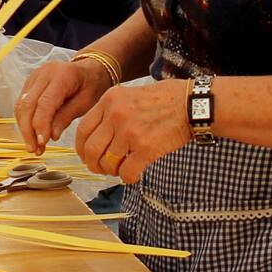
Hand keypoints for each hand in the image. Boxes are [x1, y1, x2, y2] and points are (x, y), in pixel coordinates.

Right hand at [15, 59, 110, 150]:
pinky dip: (24, 120)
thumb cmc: (91, 85)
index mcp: (61, 76)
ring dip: (24, 127)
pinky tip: (31, 134)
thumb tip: (52, 136)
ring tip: (33, 146)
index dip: (40, 125)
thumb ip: (67, 117)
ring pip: (21, 105)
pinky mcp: (30, 82)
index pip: (44, 103)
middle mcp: (43, 74)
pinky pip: (22, 103)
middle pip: (28, 104)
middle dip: (28, 130)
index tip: (42, 143)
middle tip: (34, 150)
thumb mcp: (86, 102)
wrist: (88, 69)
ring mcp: (34, 76)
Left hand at [73, 79, 193, 183]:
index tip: (86, 156)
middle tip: (101, 168)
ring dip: (112, 171)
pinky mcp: (146, 149)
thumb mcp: (128, 94)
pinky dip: (127, 177)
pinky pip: (127, 172)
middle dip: (94, 164)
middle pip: (91, 150)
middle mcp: (116, 115)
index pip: (82, 130)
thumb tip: (95, 136)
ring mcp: (130, 132)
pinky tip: (134, 173)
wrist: (190, 104)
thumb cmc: (163, 99)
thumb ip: (110, 111)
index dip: (81, 148)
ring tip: (121, 168)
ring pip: (108, 163)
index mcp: (109, 100)